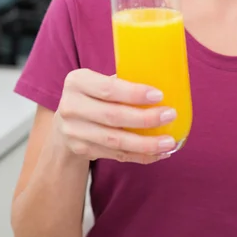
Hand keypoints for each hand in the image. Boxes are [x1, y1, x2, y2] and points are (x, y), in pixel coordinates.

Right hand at [54, 69, 176, 164]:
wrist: (66, 121)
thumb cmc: (94, 95)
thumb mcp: (99, 81)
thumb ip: (122, 81)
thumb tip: (165, 81)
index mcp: (77, 82)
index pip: (108, 88)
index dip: (134, 93)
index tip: (159, 95)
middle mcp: (71, 106)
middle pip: (113, 116)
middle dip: (145, 118)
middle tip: (170, 115)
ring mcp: (74, 131)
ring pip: (115, 140)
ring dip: (146, 143)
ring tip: (169, 142)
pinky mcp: (82, 150)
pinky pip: (116, 155)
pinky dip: (140, 155)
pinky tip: (159, 153)